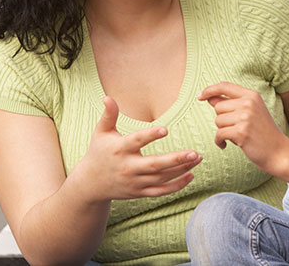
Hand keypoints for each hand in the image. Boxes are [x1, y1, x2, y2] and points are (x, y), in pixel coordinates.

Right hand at [76, 96, 201, 201]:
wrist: (90, 183)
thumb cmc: (98, 151)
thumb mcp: (101, 132)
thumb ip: (109, 115)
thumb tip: (108, 96)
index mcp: (119, 149)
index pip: (136, 141)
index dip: (150, 136)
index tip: (166, 129)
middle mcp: (128, 167)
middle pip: (154, 165)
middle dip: (176, 160)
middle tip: (195, 153)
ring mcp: (134, 182)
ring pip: (162, 178)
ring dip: (182, 170)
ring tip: (198, 158)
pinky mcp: (139, 192)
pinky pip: (161, 191)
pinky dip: (176, 186)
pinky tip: (191, 175)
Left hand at [198, 82, 288, 173]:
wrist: (278, 152)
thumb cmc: (262, 133)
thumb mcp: (250, 112)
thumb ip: (230, 104)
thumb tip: (208, 97)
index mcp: (251, 95)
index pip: (224, 86)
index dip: (209, 90)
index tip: (199, 96)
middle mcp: (248, 103)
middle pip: (218, 107)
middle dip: (222, 120)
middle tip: (236, 128)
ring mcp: (246, 117)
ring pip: (218, 121)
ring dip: (223, 131)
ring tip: (237, 136)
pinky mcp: (241, 132)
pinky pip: (219, 134)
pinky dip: (219, 141)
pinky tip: (225, 145)